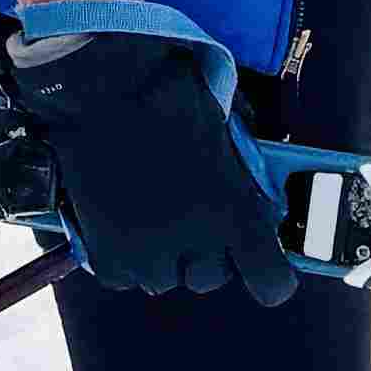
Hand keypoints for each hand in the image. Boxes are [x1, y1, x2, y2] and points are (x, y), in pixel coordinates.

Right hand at [4, 0, 295, 306]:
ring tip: (149, 214)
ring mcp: (147, 254)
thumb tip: (257, 191)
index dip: (270, 275)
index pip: (271, 280)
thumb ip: (245, 168)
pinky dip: (122, 256)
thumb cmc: (168, 93)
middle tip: (192, 220)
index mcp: (235, 212)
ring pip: (164, 278)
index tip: (261, 263)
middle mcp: (196, 243)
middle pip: (211, 278)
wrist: (98, 89)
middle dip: (206, 254)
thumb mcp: (226, 128)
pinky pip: (123, 275)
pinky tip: (119, 221)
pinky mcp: (106, 256)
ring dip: (162, 256)